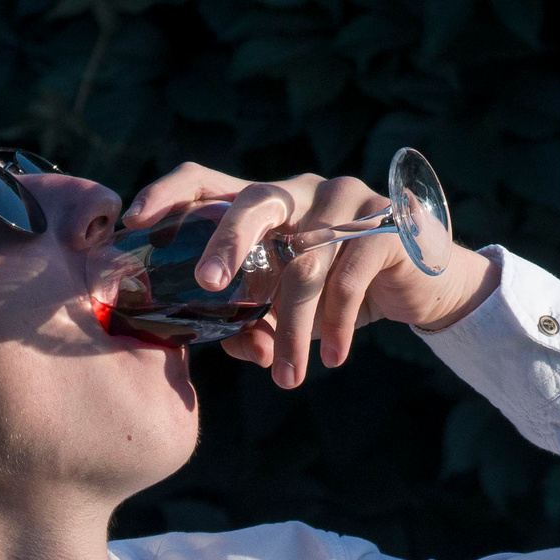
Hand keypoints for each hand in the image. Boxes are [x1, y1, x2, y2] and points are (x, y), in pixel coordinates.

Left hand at [122, 164, 499, 386]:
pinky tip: (333, 358)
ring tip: (289, 378)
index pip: (207, 182)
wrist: (424, 290)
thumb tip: (226, 345)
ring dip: (295, 328)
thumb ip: (255, 324)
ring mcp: (347, 202)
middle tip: (208, 283)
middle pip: (255, 202)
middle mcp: (301, 192)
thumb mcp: (292, 310)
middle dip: (227, 242)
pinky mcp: (387, 226)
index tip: (135, 222)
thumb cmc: (343, 295)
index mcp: (266, 205)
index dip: (169, 194)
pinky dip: (336, 325)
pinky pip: (350, 278)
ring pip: (306, 262)